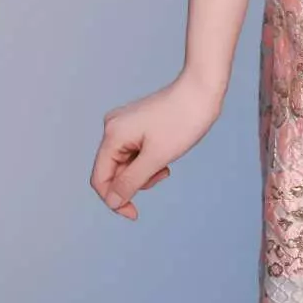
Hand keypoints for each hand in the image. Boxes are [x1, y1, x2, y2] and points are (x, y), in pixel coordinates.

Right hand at [89, 70, 224, 220]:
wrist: (203, 89)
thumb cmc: (182, 120)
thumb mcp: (156, 158)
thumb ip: (131, 182)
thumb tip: (112, 202)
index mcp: (113, 134)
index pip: (100, 179)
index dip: (114, 201)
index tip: (135, 213)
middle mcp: (113, 127)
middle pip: (113, 172)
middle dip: (136, 182)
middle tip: (162, 174)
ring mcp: (125, 124)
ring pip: (126, 164)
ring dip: (144, 172)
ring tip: (166, 163)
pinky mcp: (137, 123)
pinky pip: (135, 153)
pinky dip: (148, 161)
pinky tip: (165, 154)